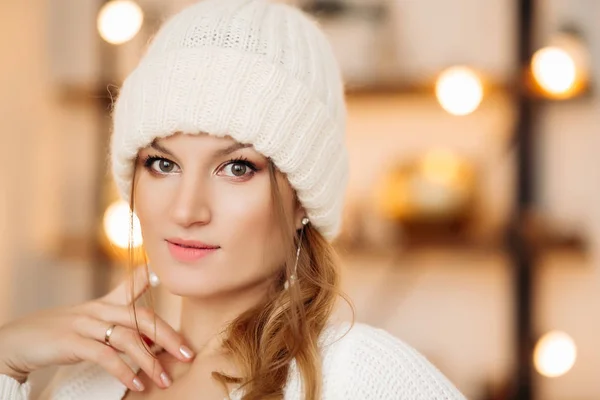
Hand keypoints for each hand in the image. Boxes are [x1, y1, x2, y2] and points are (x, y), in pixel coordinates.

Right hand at [0, 267, 193, 391]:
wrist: (19, 341)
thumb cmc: (61, 331)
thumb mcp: (93, 316)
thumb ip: (121, 306)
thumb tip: (150, 304)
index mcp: (106, 303)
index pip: (135, 289)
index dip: (154, 282)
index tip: (172, 280)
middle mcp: (99, 309)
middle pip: (142, 318)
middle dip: (169, 336)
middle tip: (188, 355)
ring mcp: (85, 324)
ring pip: (127, 338)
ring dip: (149, 361)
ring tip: (164, 380)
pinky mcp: (72, 342)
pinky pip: (104, 355)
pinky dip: (123, 370)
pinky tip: (135, 384)